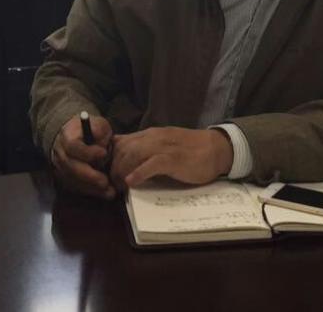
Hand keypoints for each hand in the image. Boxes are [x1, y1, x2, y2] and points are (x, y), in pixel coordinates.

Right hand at [50, 113, 115, 198]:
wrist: (74, 135)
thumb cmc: (90, 129)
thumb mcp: (98, 124)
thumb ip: (100, 132)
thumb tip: (102, 148)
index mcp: (67, 136)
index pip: (73, 146)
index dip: (88, 152)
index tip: (104, 153)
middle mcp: (60, 153)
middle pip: (71, 167)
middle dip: (89, 176)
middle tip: (105, 182)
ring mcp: (60, 167)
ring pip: (72, 180)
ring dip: (91, 188)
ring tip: (109, 191)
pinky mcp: (64, 177)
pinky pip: (75, 187)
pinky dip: (90, 191)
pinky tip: (104, 193)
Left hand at [108, 127, 233, 189]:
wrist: (216, 148)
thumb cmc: (190, 151)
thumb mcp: (164, 147)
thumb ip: (147, 153)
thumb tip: (126, 167)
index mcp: (149, 135)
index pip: (120, 141)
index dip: (110, 158)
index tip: (106, 174)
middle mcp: (153, 137)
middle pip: (123, 149)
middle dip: (113, 168)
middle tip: (112, 185)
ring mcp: (163, 146)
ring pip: (133, 154)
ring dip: (121, 172)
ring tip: (120, 187)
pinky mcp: (173, 158)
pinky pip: (151, 163)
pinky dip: (139, 173)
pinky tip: (131, 182)